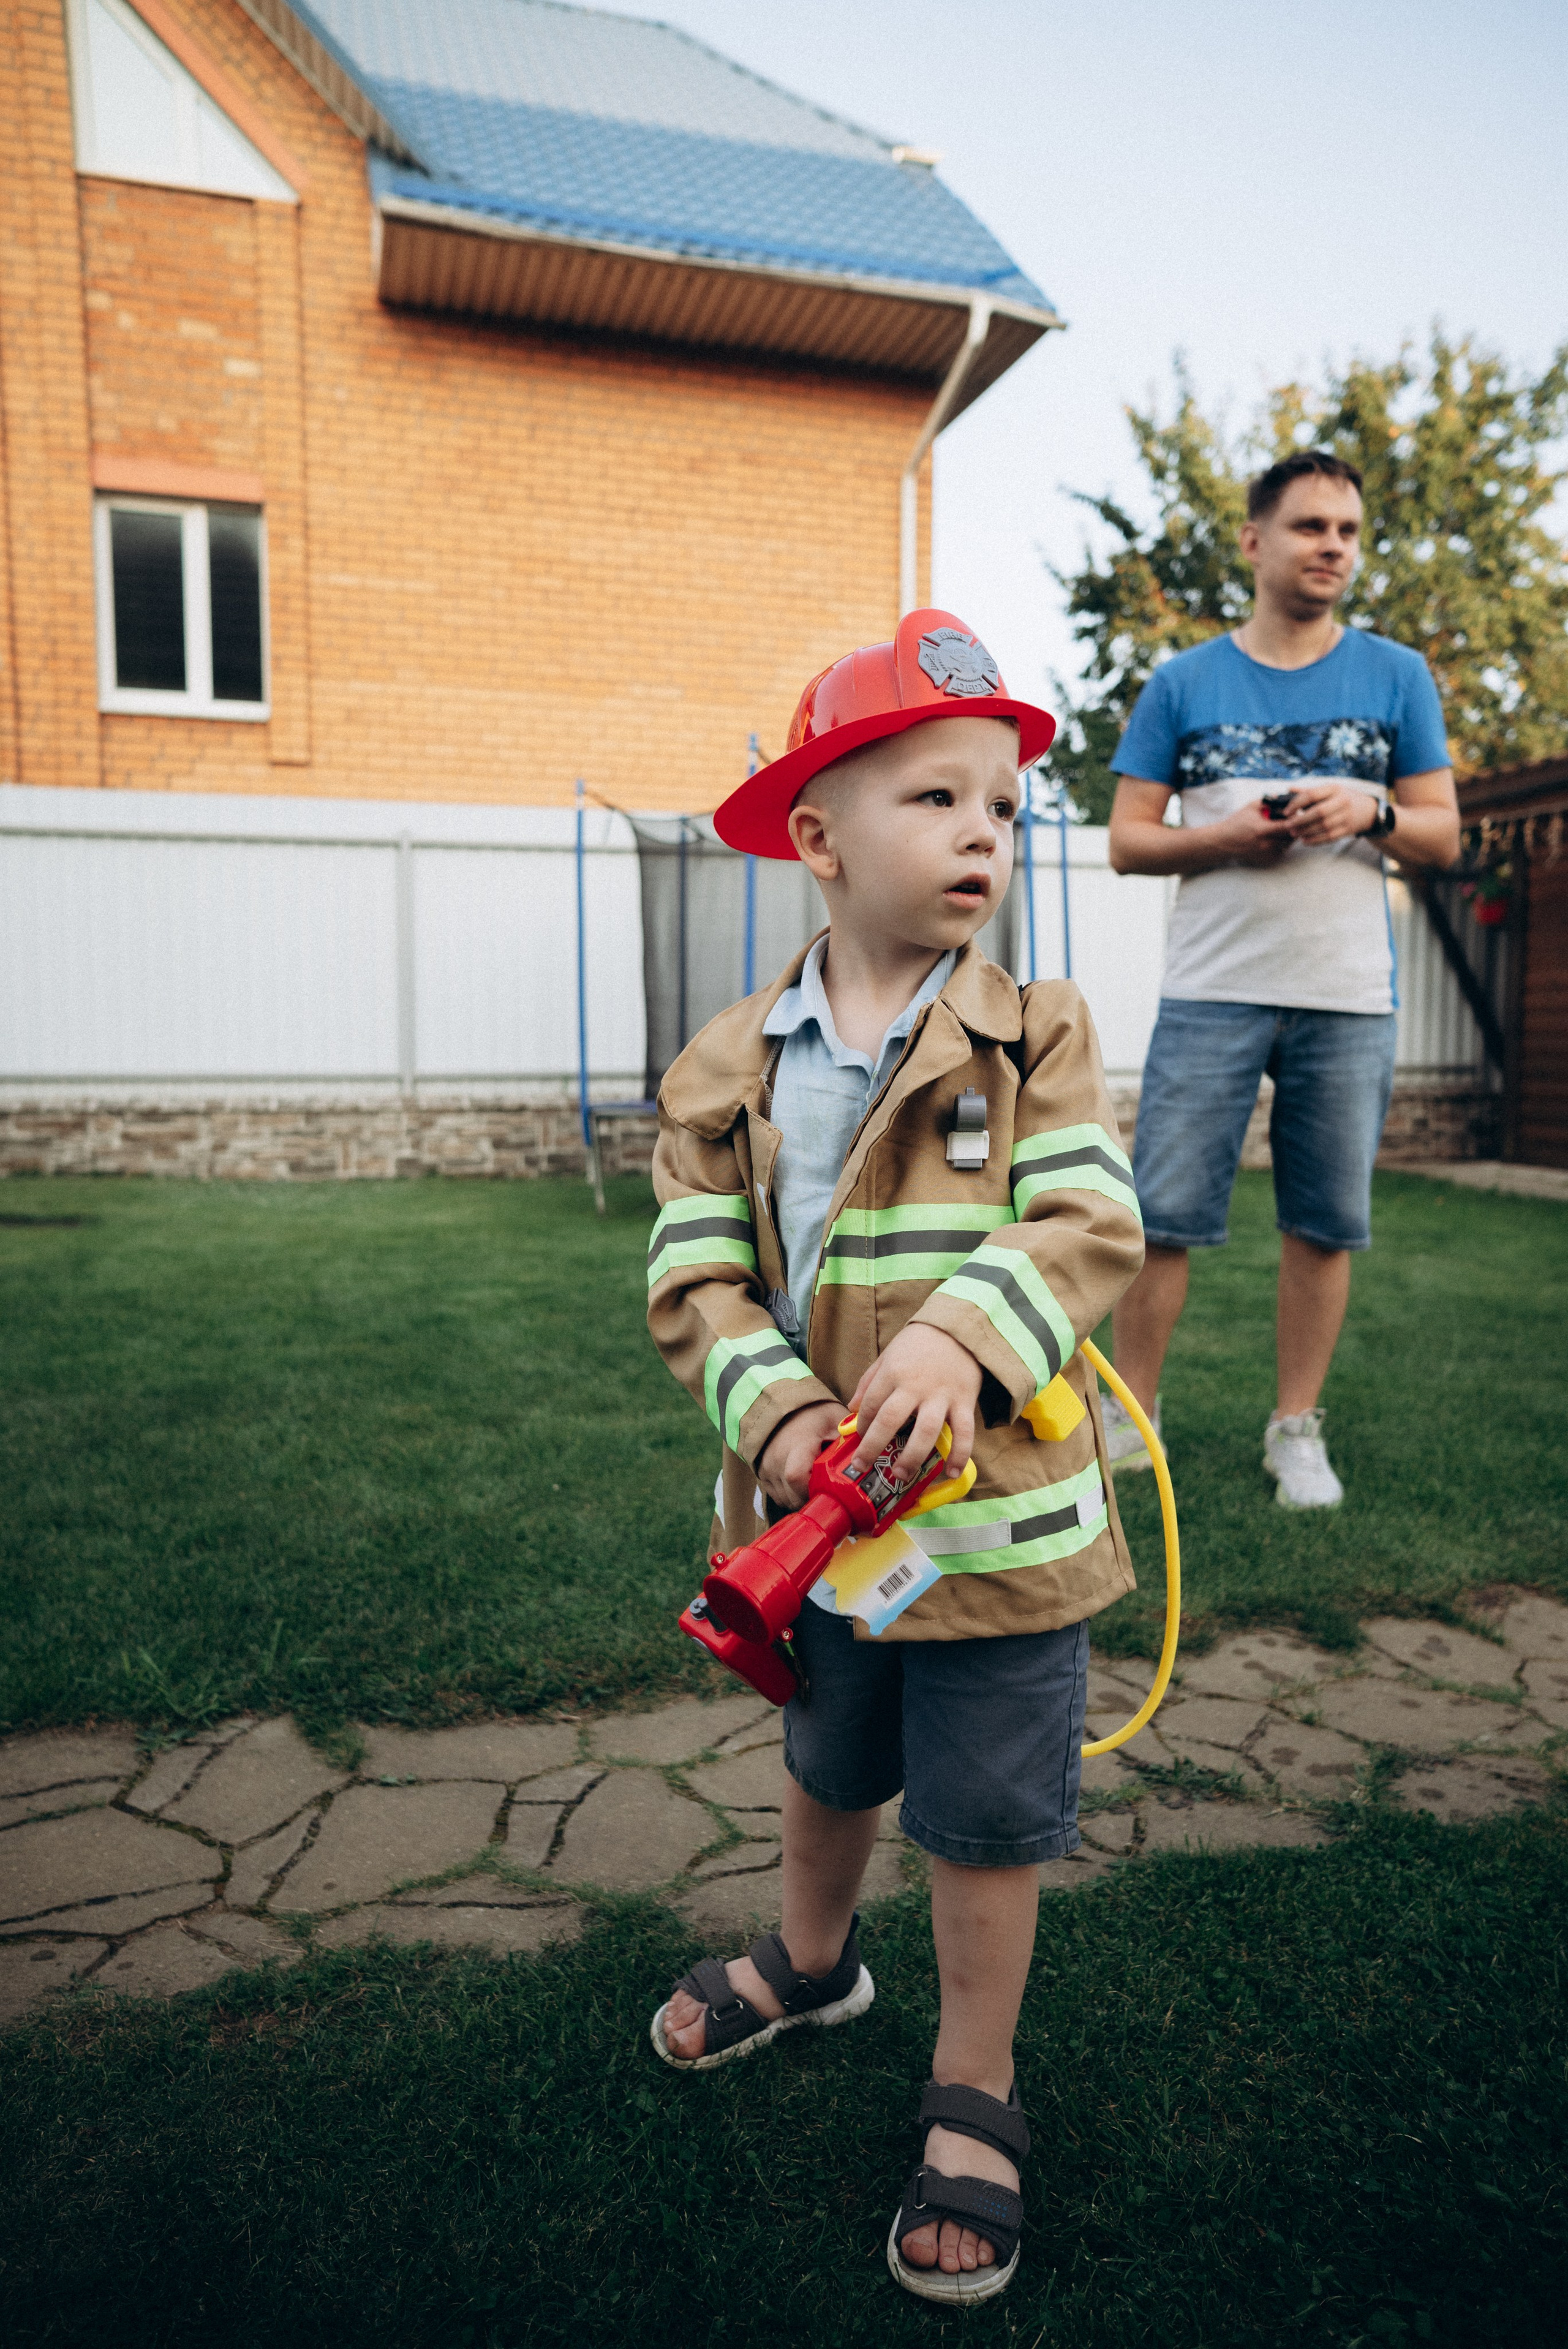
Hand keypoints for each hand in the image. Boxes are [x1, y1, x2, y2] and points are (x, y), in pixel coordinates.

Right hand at [755, 1400, 845, 1510]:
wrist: (784, 1409)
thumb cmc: (813, 1414)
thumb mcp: (834, 1419)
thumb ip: (849, 1436)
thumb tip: (871, 1454)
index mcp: (796, 1444)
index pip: (796, 1476)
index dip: (813, 1489)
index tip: (829, 1488)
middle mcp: (777, 1458)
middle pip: (792, 1495)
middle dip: (813, 1499)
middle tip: (829, 1491)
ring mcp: (766, 1468)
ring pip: (785, 1500)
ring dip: (803, 1499)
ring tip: (818, 1486)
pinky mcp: (762, 1475)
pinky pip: (778, 1496)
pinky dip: (792, 1496)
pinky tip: (805, 1485)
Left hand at [845, 1324, 982, 1485]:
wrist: (959, 1327)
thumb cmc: (920, 1344)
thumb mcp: (888, 1355)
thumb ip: (869, 1381)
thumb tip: (852, 1408)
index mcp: (893, 1372)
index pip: (871, 1405)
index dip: (862, 1426)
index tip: (859, 1440)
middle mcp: (915, 1386)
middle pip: (890, 1420)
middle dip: (873, 1447)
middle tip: (863, 1467)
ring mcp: (941, 1395)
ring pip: (926, 1432)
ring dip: (912, 1457)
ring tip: (900, 1475)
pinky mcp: (965, 1401)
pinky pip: (964, 1432)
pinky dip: (959, 1455)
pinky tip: (952, 1473)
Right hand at [1220, 799, 1296, 867]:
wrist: (1224, 842)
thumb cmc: (1236, 823)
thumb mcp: (1250, 807)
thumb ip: (1267, 801)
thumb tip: (1281, 796)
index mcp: (1263, 830)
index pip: (1288, 825)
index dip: (1294, 819)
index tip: (1294, 814)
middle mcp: (1266, 844)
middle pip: (1291, 836)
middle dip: (1294, 827)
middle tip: (1290, 820)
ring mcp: (1267, 854)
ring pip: (1288, 845)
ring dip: (1288, 836)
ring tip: (1282, 828)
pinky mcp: (1266, 860)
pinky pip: (1281, 852)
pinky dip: (1282, 845)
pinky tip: (1275, 838)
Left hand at [1283, 782, 1379, 846]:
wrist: (1368, 811)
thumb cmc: (1343, 798)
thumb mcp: (1330, 790)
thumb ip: (1309, 791)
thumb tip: (1289, 790)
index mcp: (1335, 789)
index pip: (1312, 795)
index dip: (1296, 804)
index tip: (1286, 812)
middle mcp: (1342, 801)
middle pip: (1318, 812)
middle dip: (1300, 820)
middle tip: (1288, 825)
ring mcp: (1346, 816)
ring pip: (1323, 826)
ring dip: (1306, 831)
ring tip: (1294, 833)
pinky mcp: (1348, 830)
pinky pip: (1329, 837)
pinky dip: (1315, 840)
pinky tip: (1305, 840)